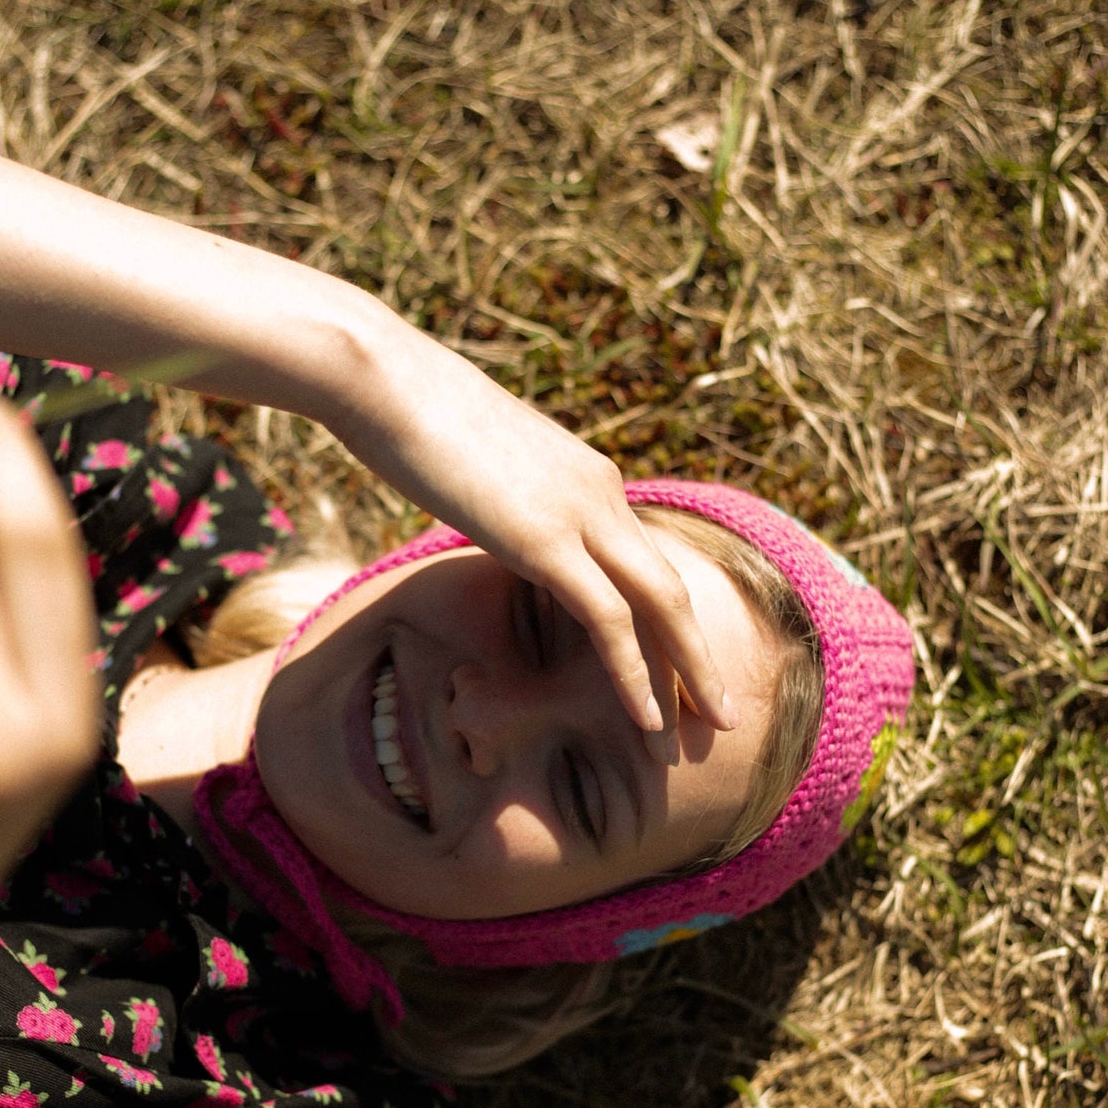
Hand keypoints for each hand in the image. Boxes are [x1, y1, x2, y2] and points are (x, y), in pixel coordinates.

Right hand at [328, 339, 735, 762]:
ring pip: (660, 606)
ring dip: (689, 675)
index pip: (641, 562)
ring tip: (712, 728)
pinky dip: (635, 673)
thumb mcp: (476, 465)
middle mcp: (601, 492)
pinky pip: (609, 620)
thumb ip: (506, 500)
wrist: (384, 379)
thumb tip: (496, 522)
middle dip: (701, 656)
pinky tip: (647, 719)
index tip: (681, 668)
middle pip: (670, 588)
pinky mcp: (547, 540)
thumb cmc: (408, 414)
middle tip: (723, 712)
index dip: (666, 621)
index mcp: (587, 477)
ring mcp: (580, 513)